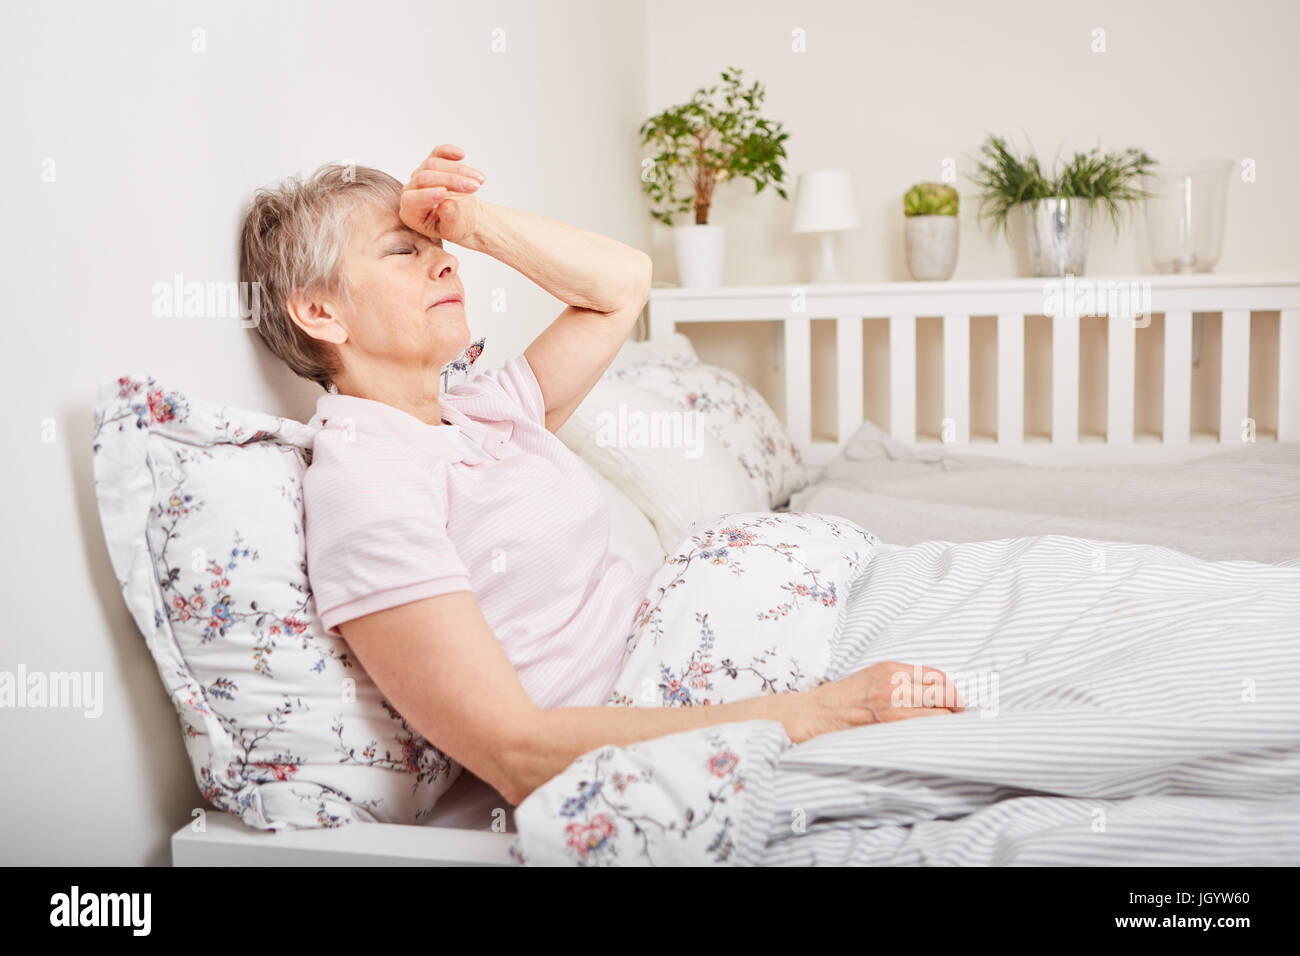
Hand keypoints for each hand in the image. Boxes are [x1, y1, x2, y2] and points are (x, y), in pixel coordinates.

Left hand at [399, 143, 486, 244]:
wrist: (464, 215)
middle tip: (474, 187)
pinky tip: (461, 154)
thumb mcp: (455, 230)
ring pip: (434, 164)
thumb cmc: (456, 225)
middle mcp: (411, 192)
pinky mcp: (431, 164)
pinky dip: (448, 151)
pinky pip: (437, 153)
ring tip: (479, 181)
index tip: (444, 193)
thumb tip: (447, 205)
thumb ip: (450, 220)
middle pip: (425, 178)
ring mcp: (420, 176)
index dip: (426, 195)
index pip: (411, 200)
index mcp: (411, 213)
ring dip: (460, 171)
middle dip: (452, 181)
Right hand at [784, 660, 965, 743]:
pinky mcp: (887, 728)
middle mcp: (893, 686)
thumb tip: (940, 691)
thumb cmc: (848, 695)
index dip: (952, 690)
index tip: (957, 701)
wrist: (819, 713)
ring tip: (943, 727)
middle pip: (942, 696)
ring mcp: (891, 709)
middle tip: (957, 715)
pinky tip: (929, 734)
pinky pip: (920, 730)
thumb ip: (904, 679)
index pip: (937, 677)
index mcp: (891, 669)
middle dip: (954, 707)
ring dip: (945, 722)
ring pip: (936, 716)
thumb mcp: (876, 676)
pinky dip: (930, 732)